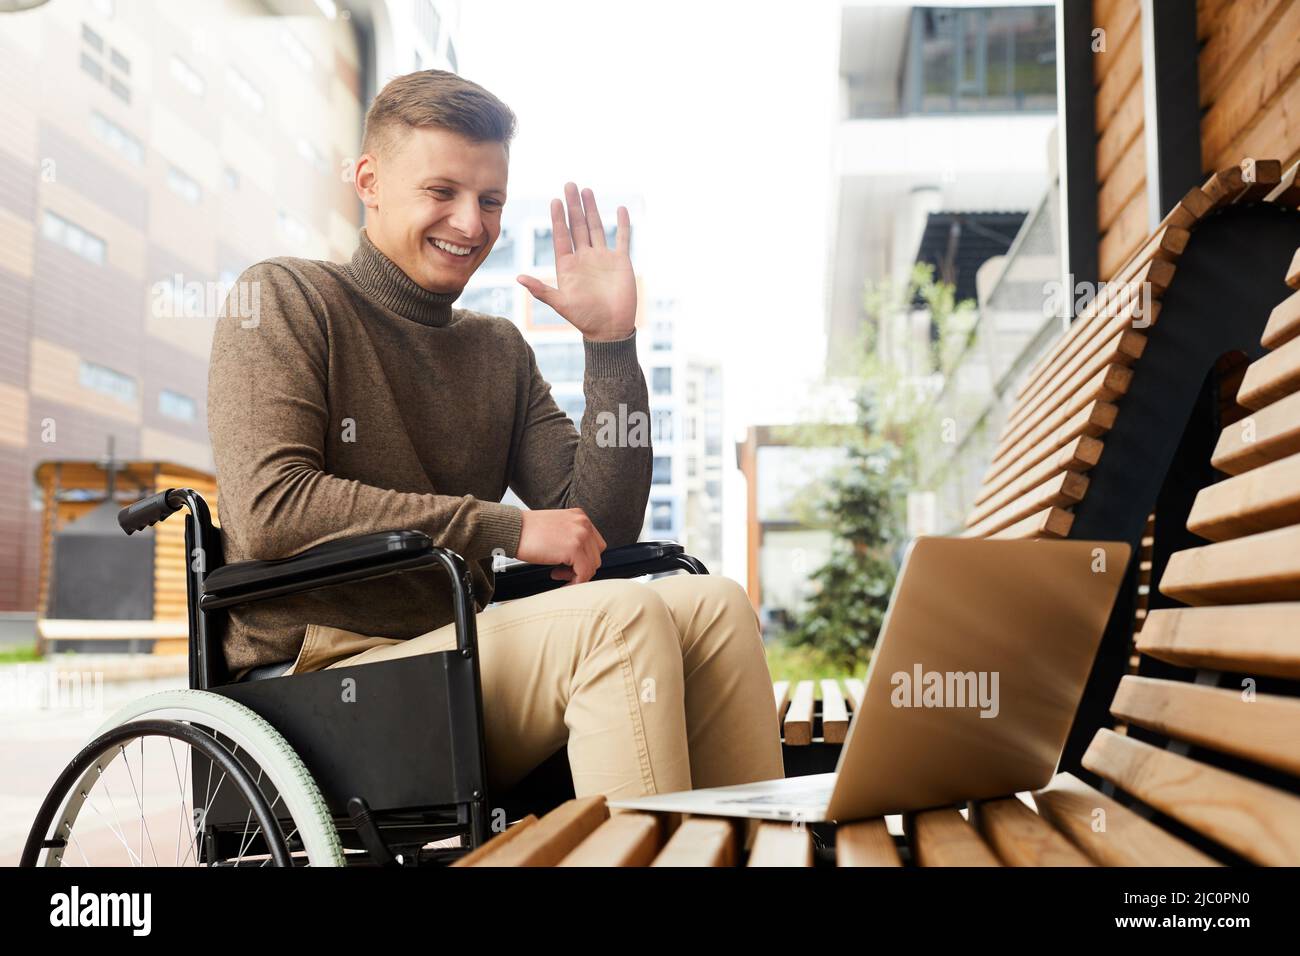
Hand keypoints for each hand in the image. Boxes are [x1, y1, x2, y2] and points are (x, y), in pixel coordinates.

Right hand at [516, 507, 606, 584]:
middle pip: (596, 555)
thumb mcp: (556, 528)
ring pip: (592, 566)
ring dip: (576, 574)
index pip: (595, 543)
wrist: (513, 529)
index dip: (584, 557)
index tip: (570, 564)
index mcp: (580, 517)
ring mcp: (581, 536)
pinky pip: (583, 573)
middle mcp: (583, 524)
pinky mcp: (574, 549)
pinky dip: (574, 582)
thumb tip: (579, 560)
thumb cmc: (527, 531)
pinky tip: (558, 579)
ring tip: (557, 572)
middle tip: (562, 570)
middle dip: (581, 567)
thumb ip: (571, 538)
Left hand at [517, 183, 635, 341]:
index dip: (558, 218)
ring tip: (586, 190)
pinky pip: (622, 238)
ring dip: (592, 209)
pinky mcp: (620, 262)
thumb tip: (518, 278)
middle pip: (577, 226)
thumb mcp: (561, 303)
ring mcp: (602, 258)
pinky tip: (620, 209)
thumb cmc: (584, 319)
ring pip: (596, 227)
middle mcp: (584, 258)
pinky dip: (622, 224)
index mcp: (568, 265)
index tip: (554, 201)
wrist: (611, 329)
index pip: (561, 236)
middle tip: (569, 185)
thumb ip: (541, 289)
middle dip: (573, 206)